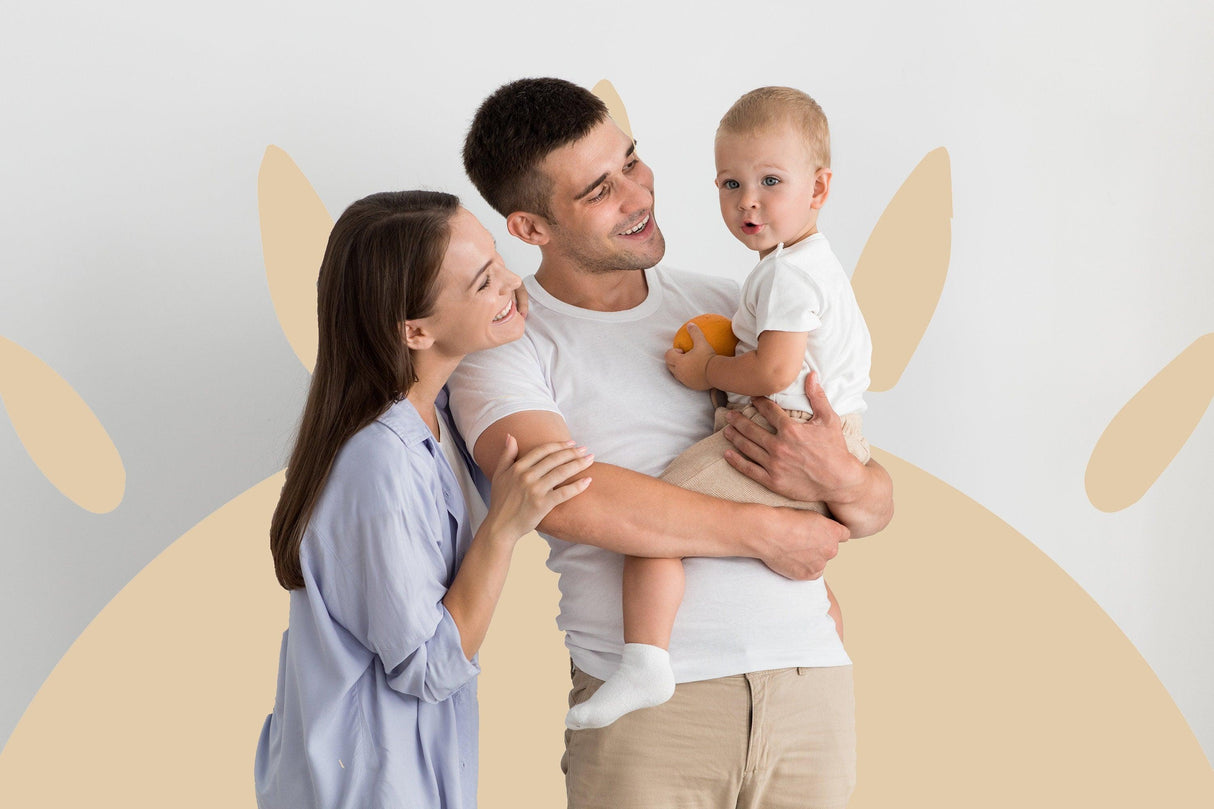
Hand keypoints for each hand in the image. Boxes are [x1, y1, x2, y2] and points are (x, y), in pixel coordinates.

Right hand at [483, 436, 592, 540]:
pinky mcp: (542, 504)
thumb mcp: (498, 475)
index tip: (572, 443)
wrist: (500, 526)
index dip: (559, 445)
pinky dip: (577, 486)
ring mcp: (535, 490)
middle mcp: (526, 476)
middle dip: (573, 452)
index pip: (543, 451)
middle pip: (555, 459)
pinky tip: (588, 480)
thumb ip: (506, 455)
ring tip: (590, 459)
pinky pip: (564, 493)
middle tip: (586, 450)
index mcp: (518, 468)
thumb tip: (511, 436)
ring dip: (578, 464)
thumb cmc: (501, 501)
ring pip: (561, 472)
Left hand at [664, 322, 715, 390]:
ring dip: (681, 368)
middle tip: (684, 356)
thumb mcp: (702, 343)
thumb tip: (690, 324)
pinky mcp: (692, 386)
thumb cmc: (708, 357)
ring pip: (677, 374)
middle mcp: (680, 373)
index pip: (668, 356)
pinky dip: (689, 375)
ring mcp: (685, 381)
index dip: (672, 352)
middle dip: (674, 360)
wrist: (717, 374)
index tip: (682, 350)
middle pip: (670, 366)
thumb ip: (695, 333)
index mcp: (679, 362)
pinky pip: (687, 380)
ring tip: (690, 363)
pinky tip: (698, 371)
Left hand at [722, 371, 863, 502]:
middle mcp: (779, 446)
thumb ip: (817, 396)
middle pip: (751, 429)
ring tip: (726, 430)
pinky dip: (736, 461)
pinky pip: (749, 469)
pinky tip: (728, 454)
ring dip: (734, 437)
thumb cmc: (835, 450)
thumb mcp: (829, 420)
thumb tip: (811, 374)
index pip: (768, 411)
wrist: (839, 481)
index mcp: (790, 430)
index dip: (758, 403)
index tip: (752, 399)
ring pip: (747, 447)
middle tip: (730, 414)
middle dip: (738, 420)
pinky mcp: (772, 481)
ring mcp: (774, 464)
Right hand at [757, 507, 849, 579]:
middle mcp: (832, 549)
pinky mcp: (808, 575)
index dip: (832, 533)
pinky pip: (812, 573)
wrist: (766, 533)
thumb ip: (823, 526)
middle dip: (821, 546)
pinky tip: (792, 559)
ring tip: (794, 550)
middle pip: (831, 549)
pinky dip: (804, 568)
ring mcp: (820, 564)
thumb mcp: (809, 515)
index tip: (823, 533)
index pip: (844, 535)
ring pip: (820, 562)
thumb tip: (824, 534)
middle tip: (802, 541)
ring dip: (812, 558)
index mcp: (834, 532)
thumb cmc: (783, 519)